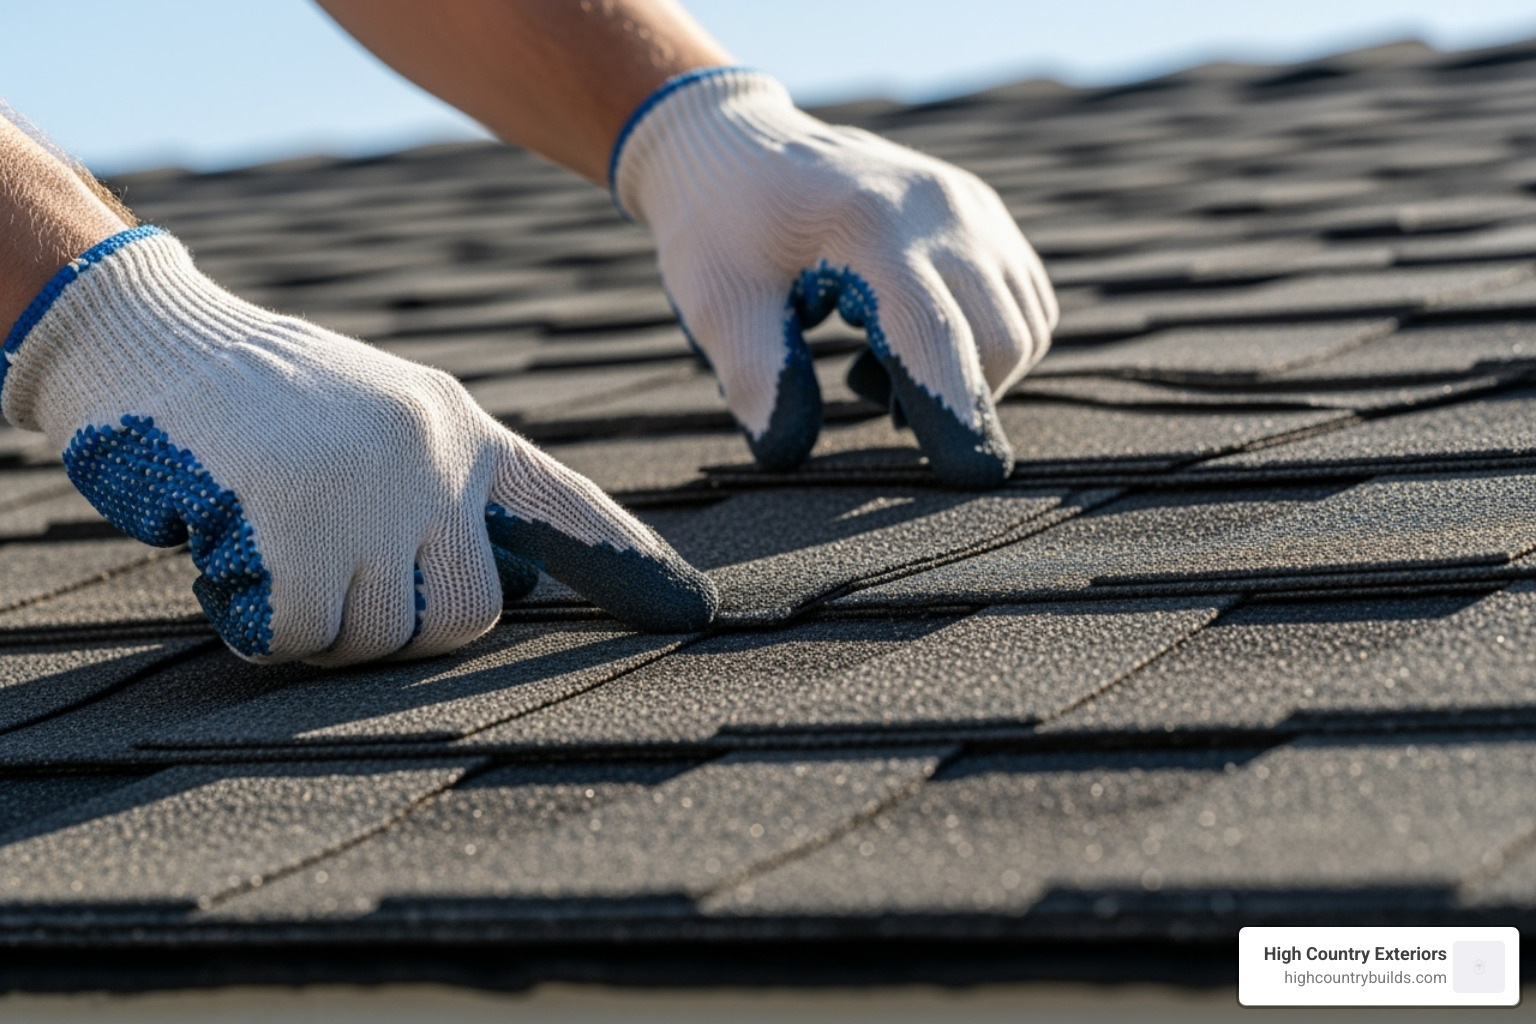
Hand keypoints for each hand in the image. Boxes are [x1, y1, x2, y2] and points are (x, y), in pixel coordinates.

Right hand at [0, 228, 716, 664]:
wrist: (153, 337)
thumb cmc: (262, 399)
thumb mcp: (378, 423)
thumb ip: (441, 495)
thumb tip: (497, 588)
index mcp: (461, 432)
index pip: (567, 508)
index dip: (630, 567)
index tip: (697, 613)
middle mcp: (435, 457)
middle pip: (465, 617)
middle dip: (395, 628)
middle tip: (322, 577)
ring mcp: (371, 487)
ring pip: (376, 637)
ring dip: (312, 621)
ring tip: (267, 540)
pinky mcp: (298, 520)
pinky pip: (296, 637)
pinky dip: (251, 619)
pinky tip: (227, 553)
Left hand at [613, 68, 1057, 487]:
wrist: (738, 145)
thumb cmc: (720, 228)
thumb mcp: (718, 303)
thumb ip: (756, 376)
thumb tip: (786, 454)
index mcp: (869, 229)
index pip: (936, 338)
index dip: (956, 415)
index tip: (972, 478)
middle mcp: (940, 211)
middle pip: (999, 341)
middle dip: (953, 400)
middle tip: (863, 389)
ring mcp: (972, 207)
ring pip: (1023, 326)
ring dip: (969, 372)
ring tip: (878, 356)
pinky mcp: (985, 213)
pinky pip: (1023, 301)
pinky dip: (984, 341)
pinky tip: (908, 330)